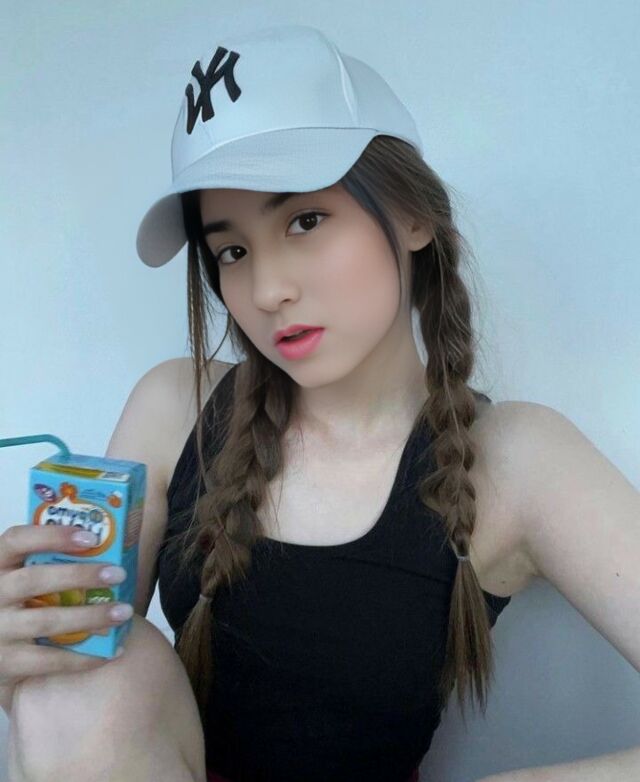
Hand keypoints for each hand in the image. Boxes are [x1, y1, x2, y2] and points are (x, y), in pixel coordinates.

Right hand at [0, 523, 130, 715]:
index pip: (16, 540)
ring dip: (90, 616)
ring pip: (45, 621)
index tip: (92, 536)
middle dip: (79, 575)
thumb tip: (106, 545)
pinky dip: (82, 656)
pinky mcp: (5, 666)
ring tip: (123, 612)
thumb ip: (50, 563)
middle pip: (33, 580)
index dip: (52, 535)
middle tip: (117, 574)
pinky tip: (110, 652)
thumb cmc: (20, 607)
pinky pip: (48, 660)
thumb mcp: (25, 581)